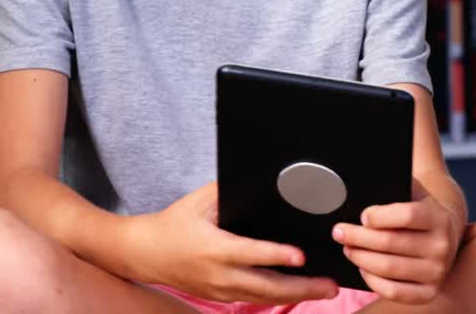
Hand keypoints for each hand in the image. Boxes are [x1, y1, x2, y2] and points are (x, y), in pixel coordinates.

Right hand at [140, 182, 337, 304]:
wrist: (145, 254)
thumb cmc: (174, 223)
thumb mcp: (198, 201)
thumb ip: (227, 190)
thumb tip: (257, 177)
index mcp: (214, 248)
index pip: (251, 253)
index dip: (277, 255)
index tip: (301, 256)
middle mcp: (219, 275)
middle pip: (266, 286)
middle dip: (301, 287)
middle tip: (331, 285)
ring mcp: (220, 291)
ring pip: (263, 297)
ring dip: (295, 296)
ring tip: (325, 289)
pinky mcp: (220, 298)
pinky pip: (253, 299)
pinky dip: (277, 297)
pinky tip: (298, 292)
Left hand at [332, 178, 458, 303]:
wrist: (447, 234)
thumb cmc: (420, 211)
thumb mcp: (413, 193)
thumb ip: (392, 190)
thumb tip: (361, 191)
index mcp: (438, 217)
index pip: (406, 216)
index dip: (379, 216)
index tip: (362, 216)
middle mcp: (442, 246)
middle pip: (390, 242)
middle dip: (358, 237)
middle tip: (339, 232)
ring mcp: (437, 272)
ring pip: (388, 267)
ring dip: (360, 257)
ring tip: (348, 248)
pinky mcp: (429, 292)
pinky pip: (393, 291)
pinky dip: (372, 280)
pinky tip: (363, 267)